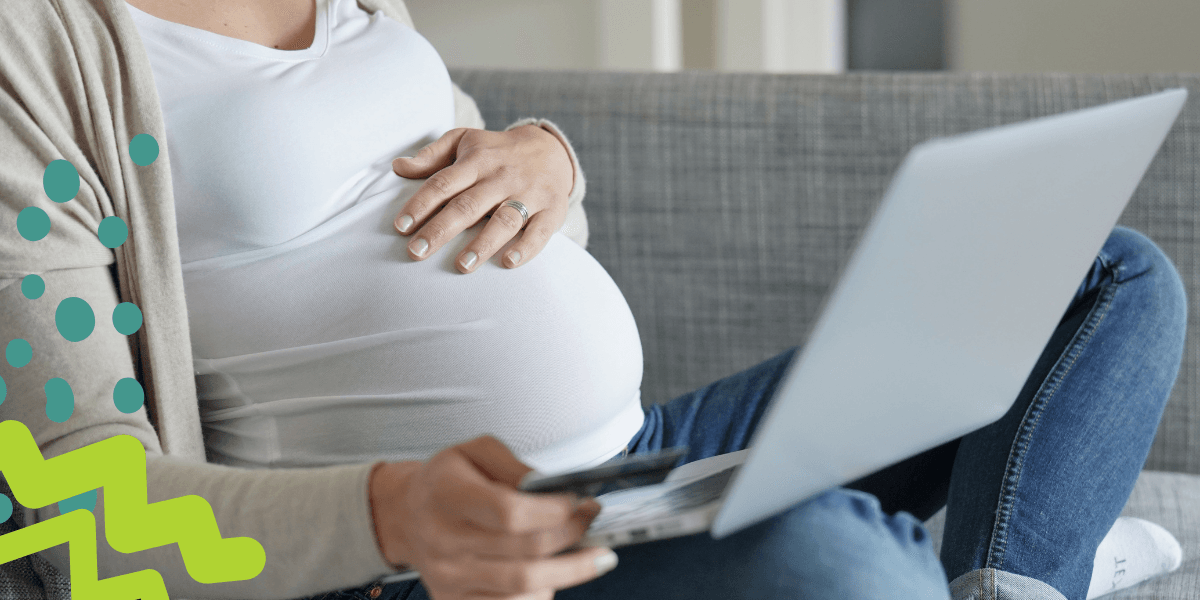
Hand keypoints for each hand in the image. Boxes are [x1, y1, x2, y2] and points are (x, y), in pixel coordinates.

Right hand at [369, 436, 615, 599]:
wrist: (406, 516)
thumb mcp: (476, 451)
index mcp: (448, 496)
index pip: (509, 512)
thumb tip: (554, 490)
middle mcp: (445, 541)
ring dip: (568, 572)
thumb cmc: (446, 482)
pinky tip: (556, 574)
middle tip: (592, 522)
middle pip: (525, 553)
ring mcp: (449, 577)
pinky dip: (541, 593)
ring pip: (524, 586)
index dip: (552, 511)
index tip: (577, 502)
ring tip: (590, 555)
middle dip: (572, 537)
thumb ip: (515, 465)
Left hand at [392, 125, 573, 272]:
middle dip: (440, 230)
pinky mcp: (551, 210)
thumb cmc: (497, 151)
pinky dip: (526, 247)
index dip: (421, 204)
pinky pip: (540, 230)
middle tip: (417, 252)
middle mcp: (501, 177)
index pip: (443, 183)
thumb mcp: (465, 141)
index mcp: (476, 161)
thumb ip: (431, 156)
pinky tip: (509, 262)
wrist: (551, 150)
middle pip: (468, 205)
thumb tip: (398, 167)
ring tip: (462, 265)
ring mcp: (528, 194)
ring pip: (504, 220)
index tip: (401, 227)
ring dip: (483, 244)